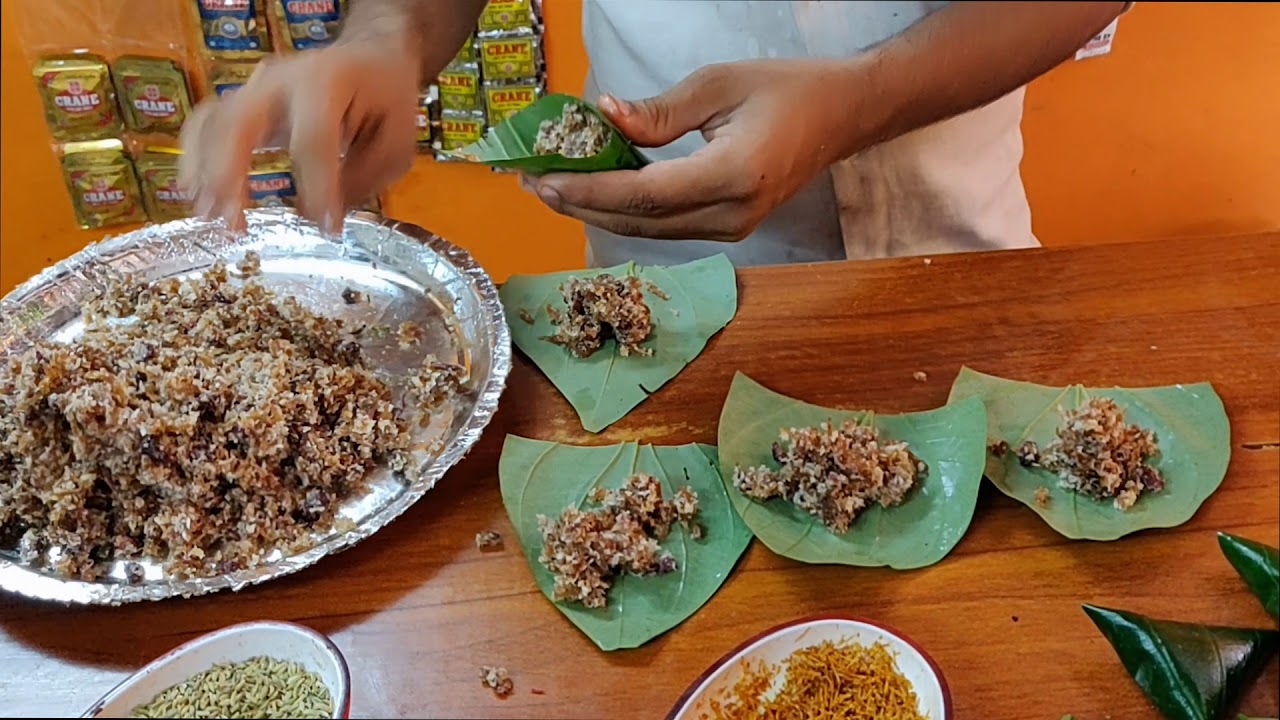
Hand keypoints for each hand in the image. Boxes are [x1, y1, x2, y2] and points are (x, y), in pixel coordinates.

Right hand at [179, 42, 419, 233]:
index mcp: (327, 82)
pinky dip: (196, 159)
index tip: (326, 228)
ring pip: (213, 122)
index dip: (318, 188)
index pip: (313, 140)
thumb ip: (363, 177)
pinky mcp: (244, 100)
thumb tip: (316, 216)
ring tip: (207, 215)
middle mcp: (282, 79)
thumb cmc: (387, 98)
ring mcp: (256, 87)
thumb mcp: (397, 140)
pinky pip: (207, 124)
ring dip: (204, 171)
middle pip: (240, 122)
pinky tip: (197, 195)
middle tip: (232, 223)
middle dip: (229, 175)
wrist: (369, 55)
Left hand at [523, 59, 862, 241]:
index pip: (644, 194)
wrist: (842, 116)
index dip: (589, 189)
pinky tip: (595, 190)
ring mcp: (730, 229)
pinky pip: (664, 225)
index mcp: (731, 176)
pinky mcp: (727, 228)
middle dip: (580, 204)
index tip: (543, 178)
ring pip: (648, 230)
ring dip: (597, 210)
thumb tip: (604, 116)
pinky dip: (625, 210)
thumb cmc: (787, 89)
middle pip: (638, 221)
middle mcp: (730, 215)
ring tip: (552, 187)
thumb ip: (658, 112)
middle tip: (531, 184)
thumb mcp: (718, 84)